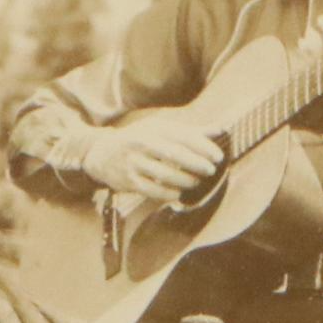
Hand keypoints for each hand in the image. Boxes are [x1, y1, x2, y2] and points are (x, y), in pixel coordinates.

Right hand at [82, 112, 223, 202]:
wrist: (101, 153)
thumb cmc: (139, 139)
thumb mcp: (160, 129)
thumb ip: (190, 131)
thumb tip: (220, 129)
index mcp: (154, 129)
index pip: (182, 136)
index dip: (203, 147)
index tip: (218, 156)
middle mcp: (143, 143)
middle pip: (174, 154)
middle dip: (196, 163)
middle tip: (210, 170)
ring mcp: (135, 163)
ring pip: (164, 174)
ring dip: (185, 180)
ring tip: (196, 182)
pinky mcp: (129, 181)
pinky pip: (152, 190)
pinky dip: (168, 194)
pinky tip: (178, 193)